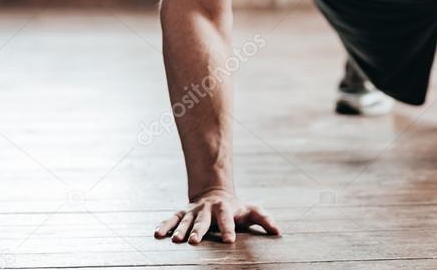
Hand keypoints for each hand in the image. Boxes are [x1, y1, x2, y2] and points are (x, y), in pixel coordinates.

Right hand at [154, 188, 281, 243]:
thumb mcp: (250, 211)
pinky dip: (164, 226)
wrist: (215, 194)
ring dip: (180, 229)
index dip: (228, 228)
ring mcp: (194, 211)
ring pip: (186, 220)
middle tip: (193, 241)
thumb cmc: (236, 209)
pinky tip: (157, 235)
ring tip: (176, 240)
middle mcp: (207, 209)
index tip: (229, 240)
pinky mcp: (182, 213)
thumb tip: (279, 232)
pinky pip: (171, 219)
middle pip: (203, 220)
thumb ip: (264, 220)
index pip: (227, 218)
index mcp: (225, 208)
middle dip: (199, 230)